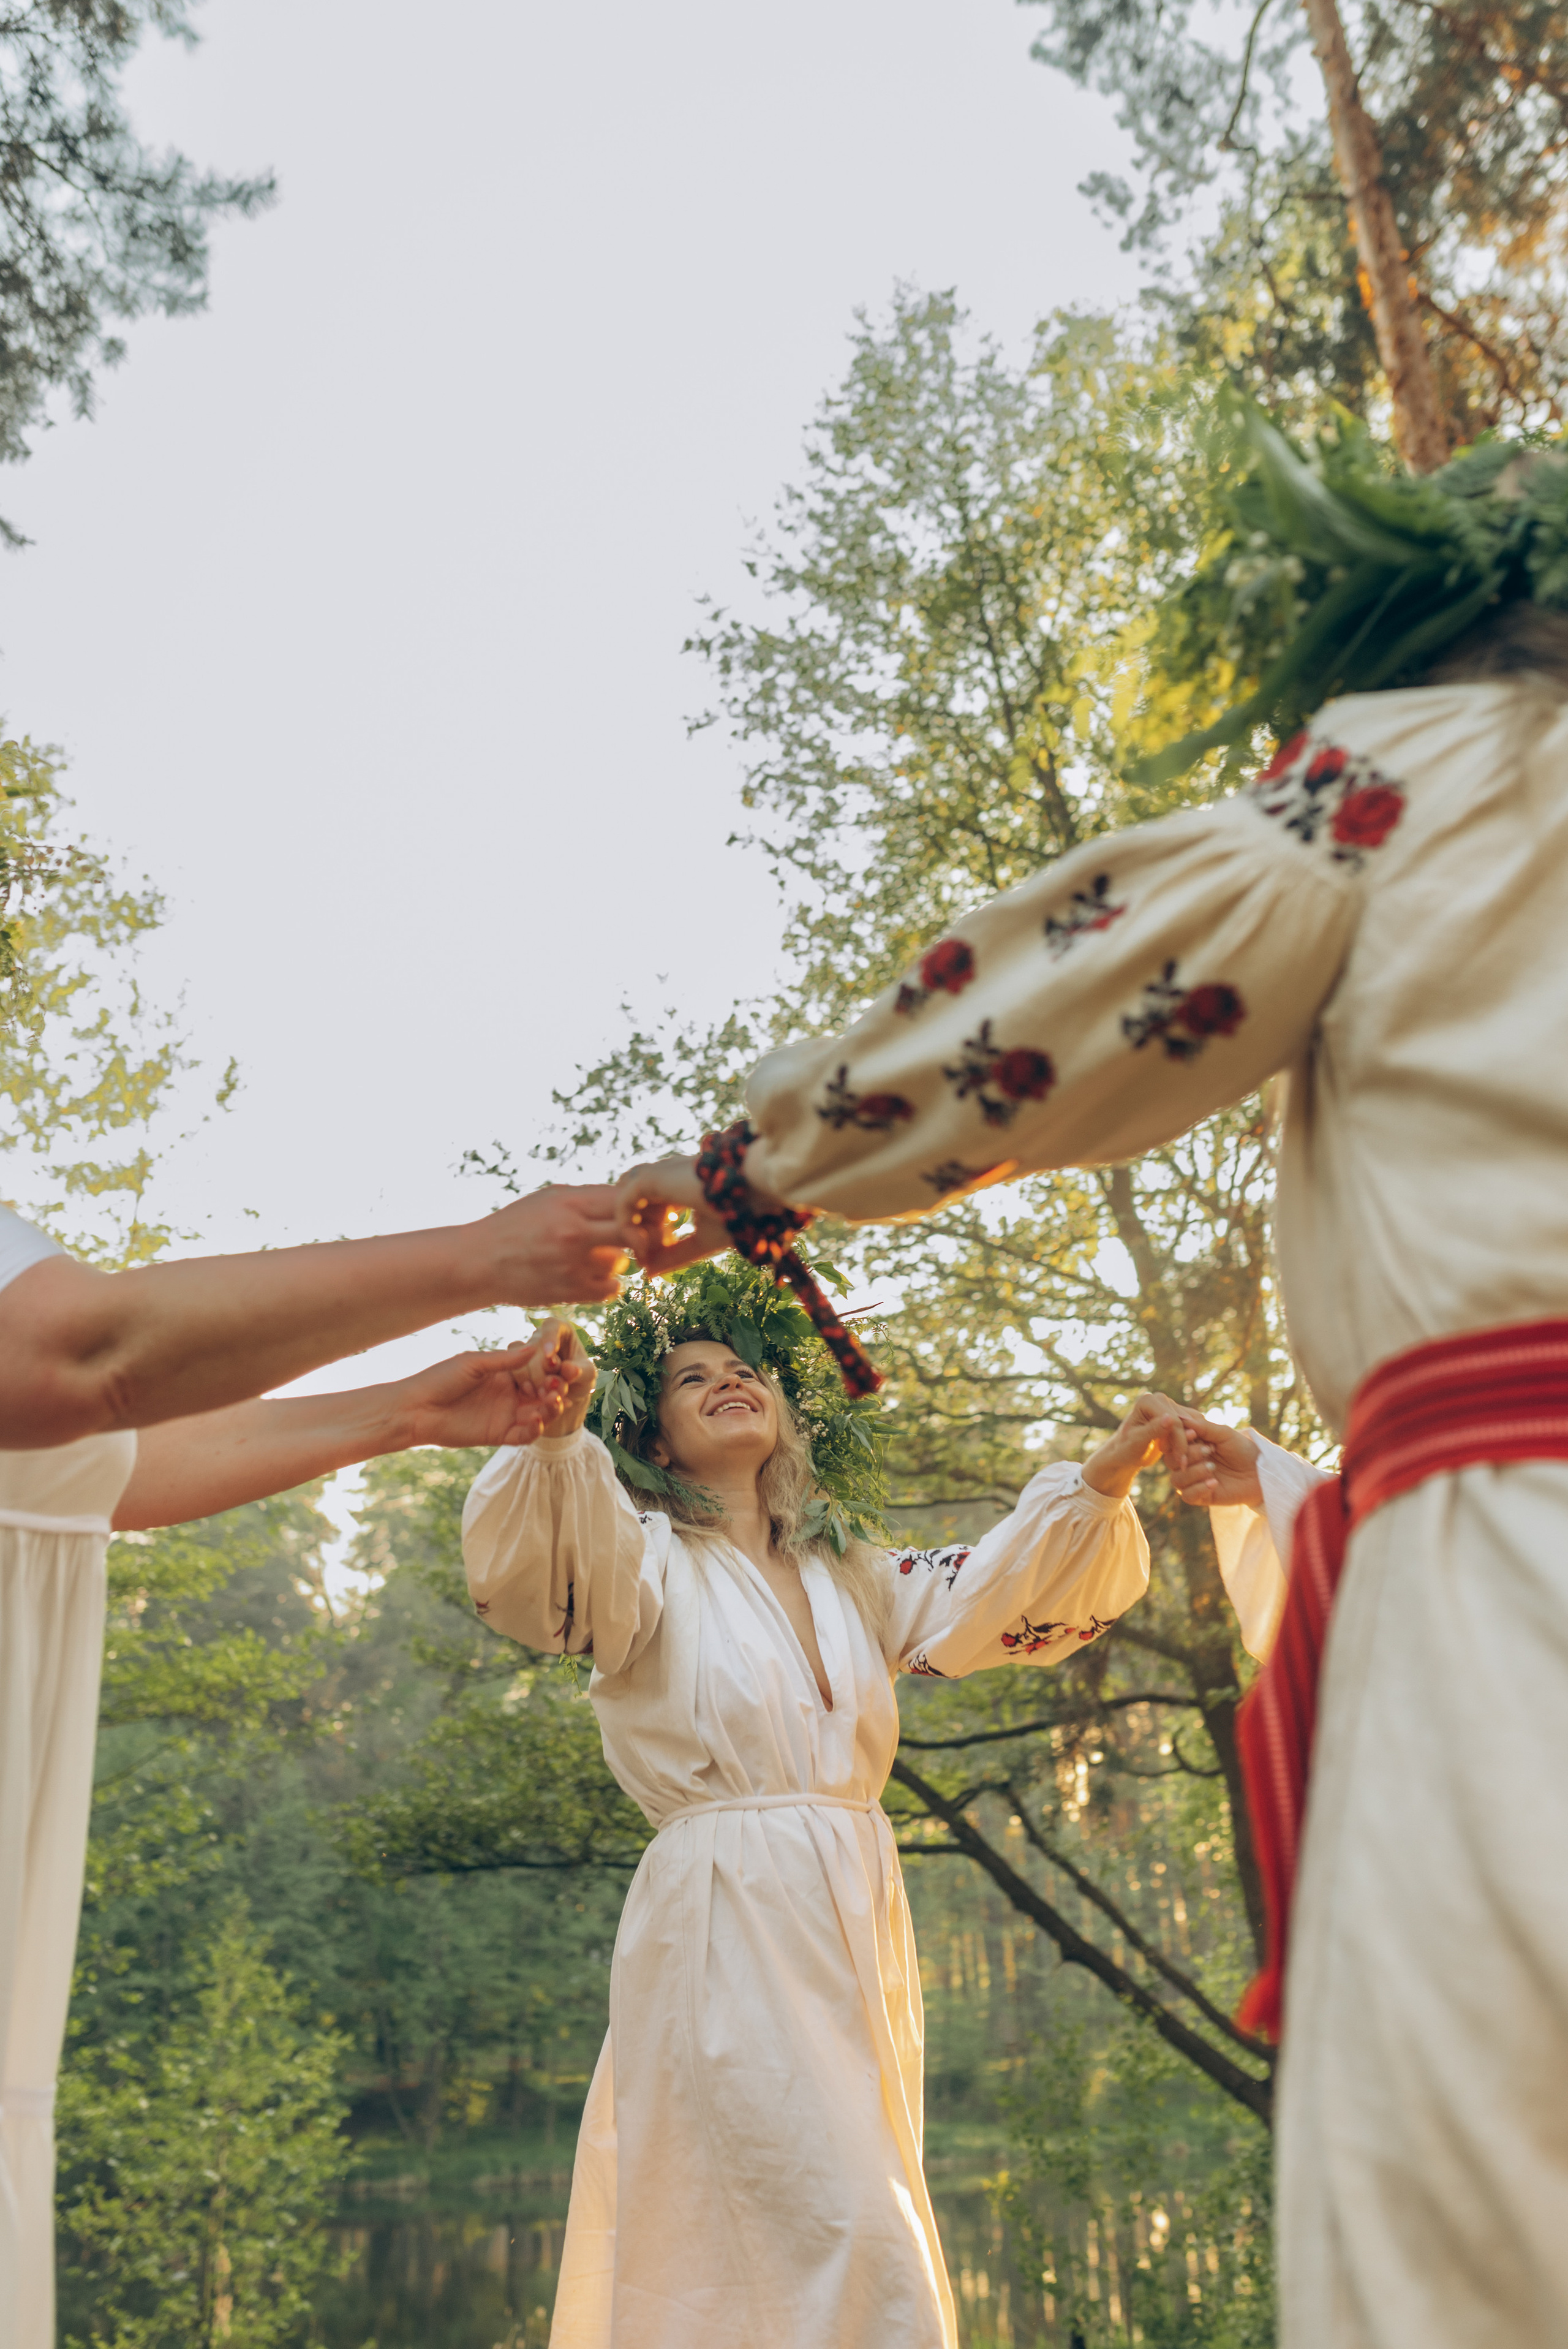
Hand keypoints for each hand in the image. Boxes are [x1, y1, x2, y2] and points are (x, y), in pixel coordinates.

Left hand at [391, 1340, 583, 1450]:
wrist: (416, 1409)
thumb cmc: (441, 1379)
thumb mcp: (474, 1364)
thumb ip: (505, 1360)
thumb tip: (536, 1348)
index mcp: (504, 1373)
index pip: (535, 1371)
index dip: (548, 1370)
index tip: (556, 1367)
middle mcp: (509, 1394)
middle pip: (542, 1393)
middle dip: (554, 1390)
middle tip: (557, 1387)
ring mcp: (506, 1415)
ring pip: (539, 1414)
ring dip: (550, 1409)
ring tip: (551, 1402)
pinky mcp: (499, 1435)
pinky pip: (525, 1435)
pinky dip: (535, 1429)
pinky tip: (536, 1419)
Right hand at [479, 1184, 629, 1304]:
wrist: (481, 1261)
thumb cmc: (517, 1224)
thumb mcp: (550, 1197)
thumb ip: (589, 1197)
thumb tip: (632, 1199)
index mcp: (571, 1203)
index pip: (626, 1201)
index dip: (639, 1207)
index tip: (637, 1213)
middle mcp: (574, 1233)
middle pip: (634, 1233)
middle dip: (641, 1235)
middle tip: (636, 1237)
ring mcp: (573, 1265)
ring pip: (621, 1263)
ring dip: (615, 1261)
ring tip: (594, 1256)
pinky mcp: (570, 1292)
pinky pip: (611, 1289)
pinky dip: (607, 1283)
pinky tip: (592, 1275)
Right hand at [515, 1317, 598, 1436]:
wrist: (568, 1393)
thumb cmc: (580, 1377)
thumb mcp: (588, 1376)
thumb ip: (581, 1371)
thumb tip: (570, 1369)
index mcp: (560, 1329)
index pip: (552, 1327)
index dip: (549, 1339)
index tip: (549, 1355)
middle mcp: (540, 1336)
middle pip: (534, 1349)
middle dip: (542, 1372)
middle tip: (552, 1388)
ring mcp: (524, 1349)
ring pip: (519, 1361)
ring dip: (532, 1381)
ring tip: (544, 1395)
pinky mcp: (513, 1364)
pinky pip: (511, 1371)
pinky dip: (522, 1385)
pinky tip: (532, 1394)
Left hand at [614, 1158, 729, 1277]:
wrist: (756, 1192)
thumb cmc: (739, 1213)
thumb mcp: (701, 1241)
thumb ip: (673, 1255)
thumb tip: (647, 1272)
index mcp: (679, 1183)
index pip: (647, 1202)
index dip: (645, 1231)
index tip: (653, 1256)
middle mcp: (666, 1173)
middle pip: (632, 1200)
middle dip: (633, 1229)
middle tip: (645, 1254)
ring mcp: (658, 1173)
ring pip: (623, 1200)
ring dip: (629, 1229)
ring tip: (645, 1251)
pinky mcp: (651, 1177)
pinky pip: (623, 1202)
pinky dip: (626, 1227)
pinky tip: (642, 1246)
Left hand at [1082, 1391, 1203, 1499]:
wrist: (1124, 1453)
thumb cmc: (1125, 1449)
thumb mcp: (1137, 1442)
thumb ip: (1153, 1430)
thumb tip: (1170, 1418)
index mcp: (1148, 1401)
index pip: (1174, 1421)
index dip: (1180, 1442)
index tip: (1180, 1461)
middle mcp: (1160, 1398)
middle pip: (1184, 1422)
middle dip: (1184, 1444)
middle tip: (1182, 1464)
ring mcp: (1169, 1405)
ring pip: (1192, 1425)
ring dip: (1188, 1444)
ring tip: (1179, 1460)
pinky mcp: (1176, 1414)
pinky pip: (1193, 1427)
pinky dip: (1189, 1442)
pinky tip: (1181, 1455)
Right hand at [1163, 1408, 1262, 1510]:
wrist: (1260, 1471)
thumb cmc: (1242, 1449)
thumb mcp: (1224, 1434)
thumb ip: (1202, 1427)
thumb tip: (1180, 1417)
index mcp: (1190, 1446)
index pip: (1170, 1443)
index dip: (1177, 1440)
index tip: (1193, 1434)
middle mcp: (1188, 1463)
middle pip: (1171, 1461)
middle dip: (1189, 1455)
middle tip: (1209, 1450)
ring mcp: (1193, 1481)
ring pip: (1177, 1480)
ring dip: (1194, 1472)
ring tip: (1213, 1467)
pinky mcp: (1201, 1497)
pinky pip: (1187, 1496)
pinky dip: (1198, 1488)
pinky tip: (1214, 1483)